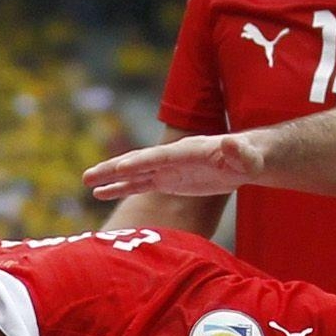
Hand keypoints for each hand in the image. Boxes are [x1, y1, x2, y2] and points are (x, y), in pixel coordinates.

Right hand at [82, 132, 255, 203]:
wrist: (247, 158)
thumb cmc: (249, 158)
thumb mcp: (248, 157)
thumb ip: (239, 152)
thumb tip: (231, 142)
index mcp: (188, 151)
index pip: (160, 157)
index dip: (141, 162)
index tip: (121, 168)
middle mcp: (172, 157)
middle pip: (138, 161)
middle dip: (113, 168)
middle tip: (87, 176)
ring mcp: (167, 168)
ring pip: (133, 173)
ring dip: (110, 177)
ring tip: (86, 182)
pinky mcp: (167, 180)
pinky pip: (139, 184)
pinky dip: (120, 187)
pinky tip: (100, 193)